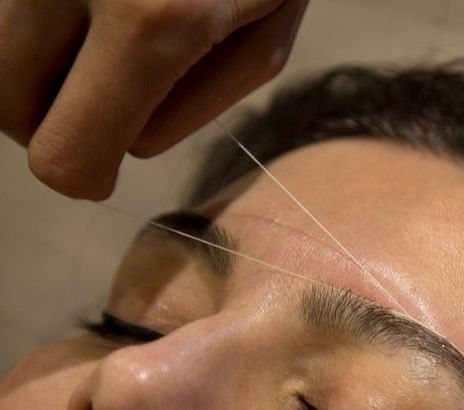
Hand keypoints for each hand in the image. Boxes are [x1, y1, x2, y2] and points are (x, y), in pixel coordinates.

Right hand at [0, 0, 307, 198]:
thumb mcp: (267, 32)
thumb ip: (193, 103)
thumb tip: (124, 146)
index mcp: (152, 21)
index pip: (65, 156)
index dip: (85, 170)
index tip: (104, 157)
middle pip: (5, 101)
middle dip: (50, 113)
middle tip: (101, 86)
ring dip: (33, 58)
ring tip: (96, 28)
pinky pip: (1, 10)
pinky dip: (34, 13)